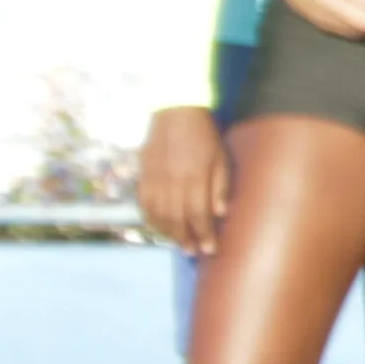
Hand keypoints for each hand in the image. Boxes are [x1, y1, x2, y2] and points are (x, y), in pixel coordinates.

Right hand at [136, 107, 231, 252]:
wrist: (175, 111)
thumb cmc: (205, 135)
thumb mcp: (221, 158)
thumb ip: (220, 186)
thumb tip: (220, 214)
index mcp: (194, 175)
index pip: (198, 213)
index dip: (204, 234)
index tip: (210, 249)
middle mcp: (172, 179)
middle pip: (177, 218)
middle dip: (186, 238)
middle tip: (194, 252)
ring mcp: (154, 177)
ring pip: (158, 213)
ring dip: (169, 232)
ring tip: (180, 244)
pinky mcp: (143, 173)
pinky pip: (143, 203)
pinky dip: (151, 219)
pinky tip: (160, 227)